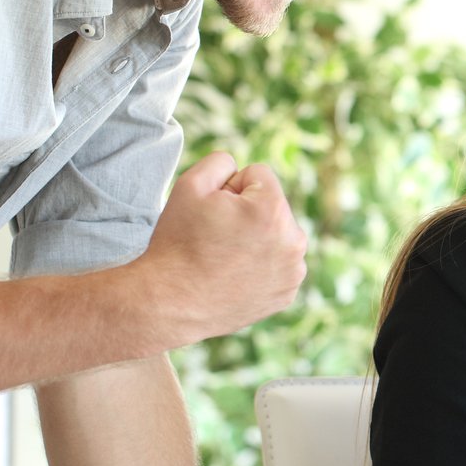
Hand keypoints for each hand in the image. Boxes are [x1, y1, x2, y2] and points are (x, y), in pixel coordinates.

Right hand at [133, 151, 307, 349]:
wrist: (171, 303)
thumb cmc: (179, 243)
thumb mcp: (190, 185)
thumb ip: (221, 161)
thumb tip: (240, 170)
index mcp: (273, 210)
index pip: (258, 175)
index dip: (229, 189)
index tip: (214, 213)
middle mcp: (293, 240)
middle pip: (271, 205)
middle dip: (247, 213)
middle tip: (217, 238)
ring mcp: (294, 271)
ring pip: (276, 234)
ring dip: (257, 238)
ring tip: (225, 258)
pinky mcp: (288, 293)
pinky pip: (277, 263)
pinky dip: (260, 265)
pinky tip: (235, 276)